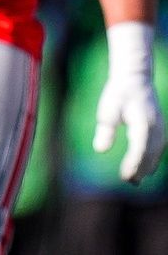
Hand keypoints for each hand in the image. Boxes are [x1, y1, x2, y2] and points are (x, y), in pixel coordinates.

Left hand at [93, 22, 165, 183]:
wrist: (135, 78)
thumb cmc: (119, 93)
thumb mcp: (108, 109)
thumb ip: (106, 130)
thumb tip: (100, 149)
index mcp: (144, 124)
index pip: (140, 150)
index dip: (133, 165)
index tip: (124, 176)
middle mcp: (156, 128)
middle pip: (150, 154)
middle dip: (141, 169)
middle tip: (129, 182)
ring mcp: (160, 128)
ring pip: (156, 153)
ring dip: (148, 166)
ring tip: (136, 180)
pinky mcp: (159, 128)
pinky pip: (158, 148)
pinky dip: (152, 159)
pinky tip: (146, 168)